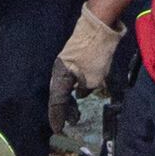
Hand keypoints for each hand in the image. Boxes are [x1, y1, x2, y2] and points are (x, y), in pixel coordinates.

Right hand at [47, 8, 122, 138]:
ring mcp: (68, 63)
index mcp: (60, 76)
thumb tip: (83, 92)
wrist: (98, 26)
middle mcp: (61, 70)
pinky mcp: (77, 59)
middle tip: (72, 122)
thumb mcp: (93, 77)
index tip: (57, 129)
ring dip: (72, 100)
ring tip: (78, 112)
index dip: (57, 116)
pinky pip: (74, 79)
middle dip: (65, 109)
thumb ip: (87, 88)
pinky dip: (78, 89)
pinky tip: (85, 92)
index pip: (56, 101)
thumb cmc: (94, 53)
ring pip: (67, 87)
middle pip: (60, 94)